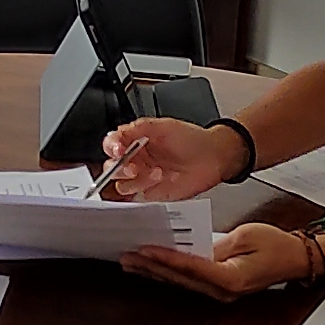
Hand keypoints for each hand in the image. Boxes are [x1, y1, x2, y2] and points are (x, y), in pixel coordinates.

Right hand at [100, 118, 243, 200]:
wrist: (213, 157)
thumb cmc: (192, 140)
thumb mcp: (165, 126)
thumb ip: (139, 128)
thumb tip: (119, 133)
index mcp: (135, 141)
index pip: (111, 145)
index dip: (112, 147)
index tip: (119, 149)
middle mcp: (136, 160)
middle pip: (111, 168)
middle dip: (119, 169)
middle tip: (134, 167)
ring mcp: (143, 178)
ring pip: (123, 185)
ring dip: (137, 181)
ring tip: (157, 173)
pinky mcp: (152, 193)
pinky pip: (137, 198)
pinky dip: (143, 192)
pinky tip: (159, 182)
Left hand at [121, 224, 312, 300]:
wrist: (295, 259)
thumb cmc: (277, 246)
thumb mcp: (245, 236)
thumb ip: (217, 244)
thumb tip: (192, 248)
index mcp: (230, 279)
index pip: (191, 267)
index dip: (166, 257)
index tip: (146, 249)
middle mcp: (222, 292)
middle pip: (180, 279)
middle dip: (151, 266)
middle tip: (128, 256)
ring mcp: (220, 293)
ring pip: (180, 283)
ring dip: (155, 272)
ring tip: (132, 263)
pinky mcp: (218, 288)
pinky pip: (188, 281)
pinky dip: (169, 273)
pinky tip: (153, 268)